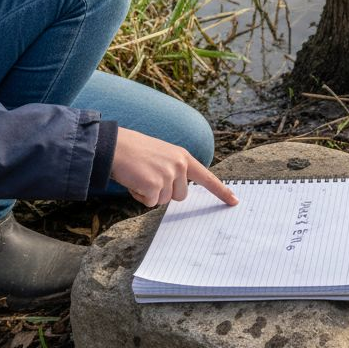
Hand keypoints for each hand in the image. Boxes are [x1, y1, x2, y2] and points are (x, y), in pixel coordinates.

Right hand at [110, 127, 237, 207]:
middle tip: (148, 176)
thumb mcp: (162, 155)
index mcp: (183, 157)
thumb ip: (175, 170)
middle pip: (180, 196)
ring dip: (150, 194)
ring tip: (139, 176)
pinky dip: (139, 196)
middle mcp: (179, 165)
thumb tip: (179, 192)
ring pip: (164, 201)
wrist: (114, 145)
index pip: (207, 177)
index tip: (234, 201)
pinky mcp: (155, 184)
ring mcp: (168, 175)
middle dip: (164, 192)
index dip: (221, 191)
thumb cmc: (135, 151)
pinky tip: (133, 180)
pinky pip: (150, 202)